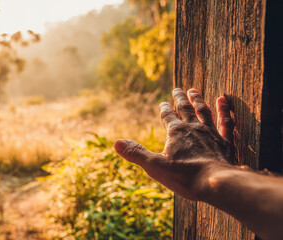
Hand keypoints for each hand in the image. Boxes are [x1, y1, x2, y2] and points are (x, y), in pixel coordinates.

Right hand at [114, 88, 234, 200]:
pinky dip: (224, 110)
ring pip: (204, 111)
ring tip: (194, 91)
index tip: (162, 103)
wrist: (216, 183)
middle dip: (180, 99)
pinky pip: (226, 121)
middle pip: (185, 109)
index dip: (164, 109)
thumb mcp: (154, 166)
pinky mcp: (225, 142)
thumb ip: (136, 153)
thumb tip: (116, 143)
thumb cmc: (184, 176)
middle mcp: (194, 128)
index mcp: (176, 132)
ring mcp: (211, 133)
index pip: (168, 116)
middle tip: (178, 89)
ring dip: (198, 100)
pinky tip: (223, 100)